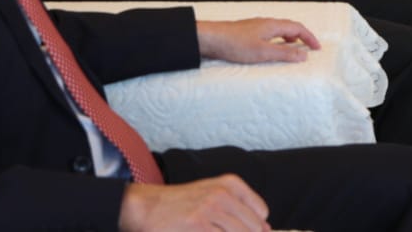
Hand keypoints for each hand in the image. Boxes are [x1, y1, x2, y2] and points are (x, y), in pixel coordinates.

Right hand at [120, 176, 267, 231]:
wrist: (145, 207)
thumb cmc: (179, 204)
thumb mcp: (212, 194)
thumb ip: (240, 208)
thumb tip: (266, 229)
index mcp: (230, 184)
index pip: (261, 213)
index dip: (257, 228)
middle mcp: (222, 194)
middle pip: (253, 228)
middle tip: (218, 230)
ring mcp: (210, 211)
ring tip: (210, 229)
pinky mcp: (198, 226)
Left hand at [197, 16, 319, 63]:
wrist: (211, 38)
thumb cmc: (236, 44)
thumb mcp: (262, 52)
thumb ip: (284, 53)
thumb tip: (304, 55)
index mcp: (273, 25)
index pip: (298, 27)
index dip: (309, 37)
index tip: (317, 47)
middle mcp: (266, 22)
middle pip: (290, 26)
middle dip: (302, 36)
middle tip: (309, 47)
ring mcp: (257, 26)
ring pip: (280, 29)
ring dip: (290, 37)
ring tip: (294, 48)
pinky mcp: (248, 31)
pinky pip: (270, 33)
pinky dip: (279, 39)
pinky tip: (273, 47)